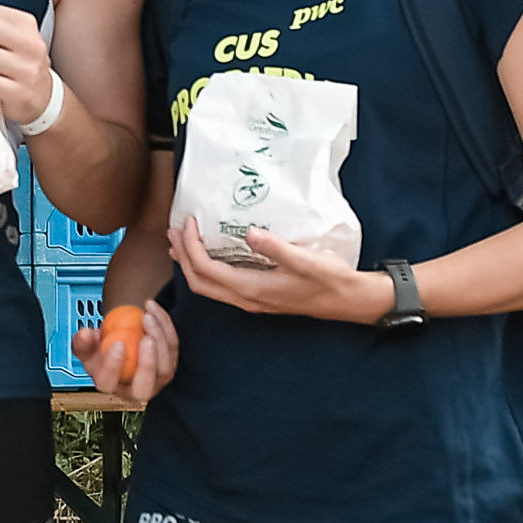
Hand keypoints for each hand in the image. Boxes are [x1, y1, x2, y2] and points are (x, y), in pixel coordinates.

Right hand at [69, 299, 174, 405]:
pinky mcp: (169, 363)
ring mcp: (156, 379)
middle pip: (145, 386)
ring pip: (165, 367)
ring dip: (159, 339)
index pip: (110, 383)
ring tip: (147, 316)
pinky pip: (172, 346)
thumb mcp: (86, 345)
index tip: (117, 344)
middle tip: (146, 338)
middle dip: (148, 363)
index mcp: (111, 386)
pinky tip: (153, 309)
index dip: (113, 366)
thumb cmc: (102, 348)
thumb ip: (82, 342)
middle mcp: (135, 389)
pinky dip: (164, 325)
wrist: (120, 339)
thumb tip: (86, 334)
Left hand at [169, 214, 396, 324]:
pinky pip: (222, 285)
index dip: (190, 246)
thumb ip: (276, 247)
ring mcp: (251, 300)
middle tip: (174, 229)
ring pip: (208, 286)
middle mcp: (246, 299)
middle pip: (198, 282)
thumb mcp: (305, 260)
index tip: (188, 221)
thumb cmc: (329, 280)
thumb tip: (249, 232)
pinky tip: (211, 252)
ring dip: (191, 263)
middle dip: (182, 256)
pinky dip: (207, 268)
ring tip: (182, 240)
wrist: (348, 301)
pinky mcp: (258, 296)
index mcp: (252, 289)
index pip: (206, 270)